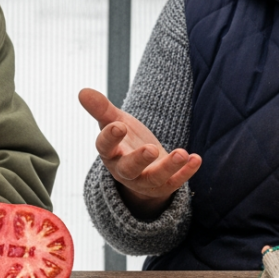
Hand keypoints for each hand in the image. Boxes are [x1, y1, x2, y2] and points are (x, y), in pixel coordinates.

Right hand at [78, 88, 200, 219]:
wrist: (143, 166)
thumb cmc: (126, 140)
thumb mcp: (114, 122)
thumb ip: (101, 109)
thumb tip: (82, 91)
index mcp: (110, 153)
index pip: (105, 148)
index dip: (110, 138)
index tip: (119, 126)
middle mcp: (124, 170)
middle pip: (128, 169)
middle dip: (139, 160)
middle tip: (151, 149)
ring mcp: (144, 181)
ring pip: (155, 178)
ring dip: (169, 167)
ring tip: (182, 153)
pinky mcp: (164, 186)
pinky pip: (175, 182)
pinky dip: (186, 172)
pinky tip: (196, 158)